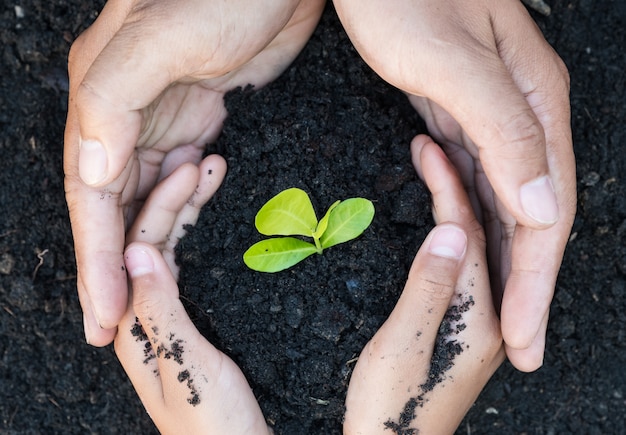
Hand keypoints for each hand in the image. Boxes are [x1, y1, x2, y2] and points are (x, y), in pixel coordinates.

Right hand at [64, 0, 325, 345]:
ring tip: (148, 289)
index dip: (96, 260)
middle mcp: (121, 110)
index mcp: (100, 96)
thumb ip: (114, 101)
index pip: (89, 196)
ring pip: (142, 194)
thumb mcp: (163, 38)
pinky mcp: (198, 116)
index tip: (105, 316)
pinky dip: (184, 203)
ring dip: (146, 240)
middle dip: (112, 267)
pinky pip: (179, 175)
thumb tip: (86, 176)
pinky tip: (194, 213)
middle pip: (110, 205)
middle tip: (115, 325)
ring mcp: (161, 115)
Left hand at [114, 155, 270, 433]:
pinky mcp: (191, 316)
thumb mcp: (187, 365)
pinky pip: (187, 260)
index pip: (138, 247)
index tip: (197, 167)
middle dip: (178, 195)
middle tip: (209, 159)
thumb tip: (138, 250)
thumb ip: (160, 310)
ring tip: (214, 170)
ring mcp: (166, 313)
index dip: (166, 203)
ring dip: (189, 206)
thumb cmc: (214, 426)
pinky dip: (200, 230)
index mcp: (132, 324)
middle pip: (152, 239)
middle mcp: (142, 312)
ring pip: (170, 244)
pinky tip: (213, 210)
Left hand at [334, 0, 575, 370]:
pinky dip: (477, 217)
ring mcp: (492, 109)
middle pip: (532, 214)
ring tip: (500, 312)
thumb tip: (544, 205)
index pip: (544, 213)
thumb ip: (503, 125)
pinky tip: (470, 241)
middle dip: (526, 286)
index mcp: (533, 102)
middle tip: (518, 348)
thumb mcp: (450, 58)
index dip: (535, 282)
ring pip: (506, 200)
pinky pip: (477, 176)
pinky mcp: (459, 108)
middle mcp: (523, 110)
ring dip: (505, 261)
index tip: (523, 338)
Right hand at [344, 136, 504, 433]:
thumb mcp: (402, 346)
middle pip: (480, 236)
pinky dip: (450, 230)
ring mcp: (477, 321)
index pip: (470, 236)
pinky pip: (463, 262)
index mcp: (481, 318)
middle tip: (432, 146)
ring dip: (456, 204)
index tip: (427, 150)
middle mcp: (490, 316)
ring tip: (436, 165)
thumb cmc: (391, 410)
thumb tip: (451, 229)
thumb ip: (429, 288)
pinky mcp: (461, 325)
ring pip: (473, 247)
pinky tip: (440, 216)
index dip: (449, 189)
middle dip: (457, 186)